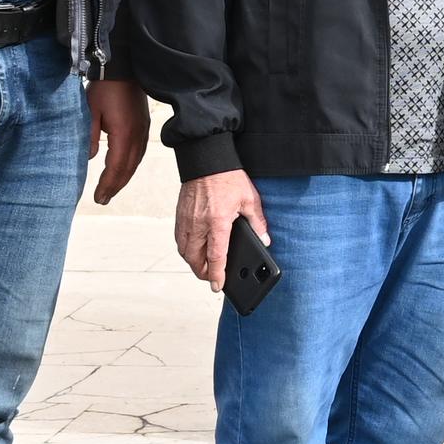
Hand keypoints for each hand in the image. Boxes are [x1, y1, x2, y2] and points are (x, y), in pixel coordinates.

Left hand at [88, 75, 149, 205]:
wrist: (124, 67)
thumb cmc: (104, 88)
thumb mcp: (90, 111)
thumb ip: (90, 136)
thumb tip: (90, 158)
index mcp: (124, 133)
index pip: (116, 167)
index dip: (108, 184)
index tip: (98, 197)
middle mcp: (137, 135)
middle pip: (128, 168)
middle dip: (115, 185)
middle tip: (103, 199)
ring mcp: (143, 130)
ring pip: (135, 161)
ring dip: (124, 177)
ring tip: (112, 189)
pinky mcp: (143, 125)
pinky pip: (139, 151)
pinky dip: (130, 165)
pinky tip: (123, 168)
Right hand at [177, 170, 268, 291]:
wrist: (205, 158)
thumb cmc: (228, 177)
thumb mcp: (250, 199)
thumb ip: (258, 222)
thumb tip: (264, 239)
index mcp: (217, 221)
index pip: (215, 256)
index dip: (216, 274)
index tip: (218, 286)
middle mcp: (198, 224)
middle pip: (194, 259)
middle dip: (202, 272)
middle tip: (211, 278)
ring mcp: (186, 220)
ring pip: (184, 251)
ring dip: (192, 262)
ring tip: (203, 266)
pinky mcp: (180, 215)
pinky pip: (179, 239)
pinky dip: (185, 249)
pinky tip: (194, 249)